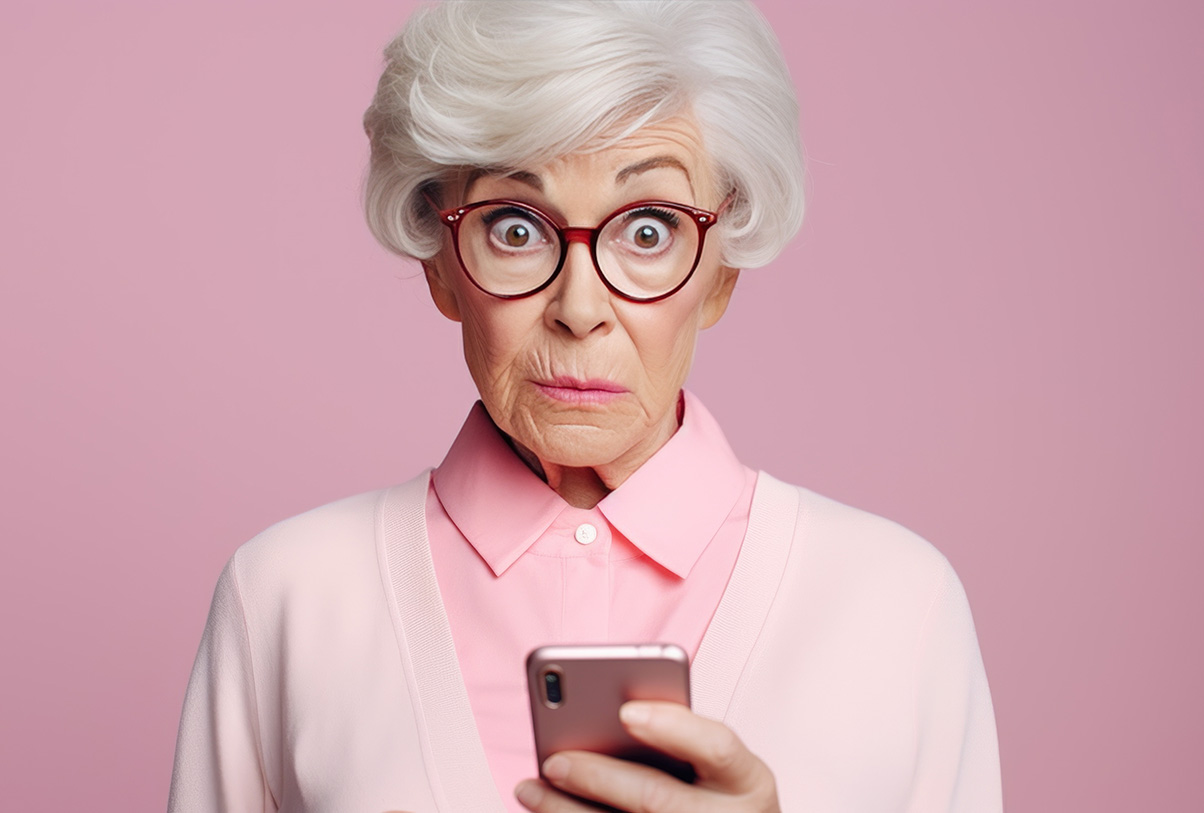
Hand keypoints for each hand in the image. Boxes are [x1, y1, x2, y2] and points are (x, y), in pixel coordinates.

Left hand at [514, 700, 779, 811]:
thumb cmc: (717, 798)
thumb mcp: (717, 769)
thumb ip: (676, 741)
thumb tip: (602, 715)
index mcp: (749, 780)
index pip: (717, 746)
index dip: (672, 727)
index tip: (625, 709)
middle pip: (657, 799)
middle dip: (599, 778)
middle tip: (554, 759)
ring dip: (566, 812)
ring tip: (530, 789)